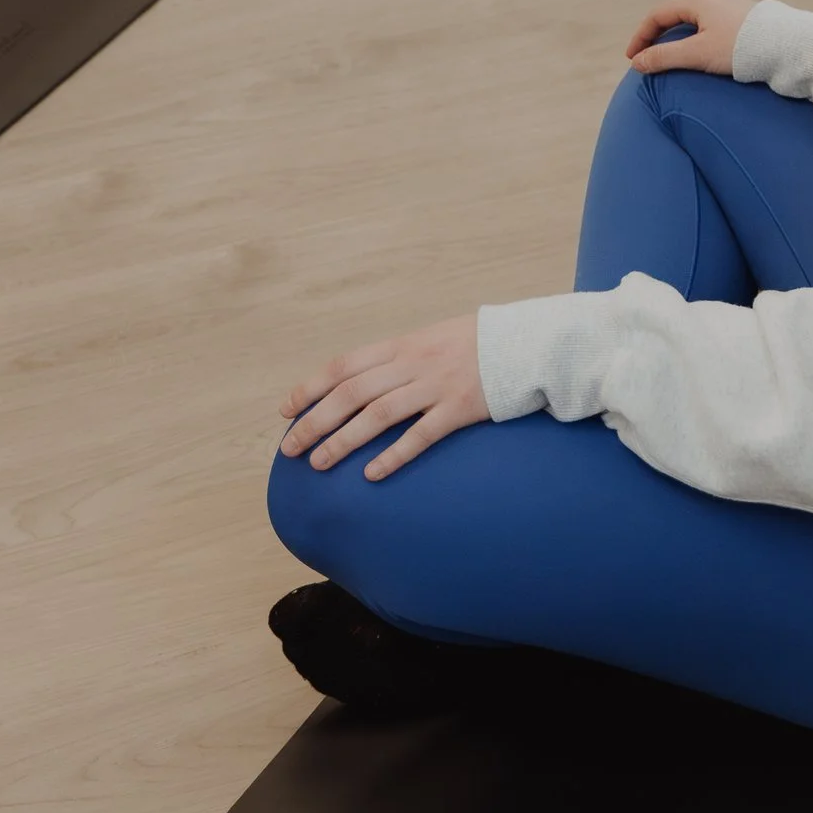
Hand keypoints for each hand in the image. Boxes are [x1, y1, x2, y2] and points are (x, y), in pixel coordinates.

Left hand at [278, 315, 486, 478]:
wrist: (526, 343)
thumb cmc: (475, 344)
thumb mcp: (431, 338)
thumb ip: (398, 358)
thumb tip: (358, 382)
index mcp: (403, 344)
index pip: (344, 365)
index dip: (311, 387)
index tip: (286, 410)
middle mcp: (414, 363)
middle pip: (352, 392)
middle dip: (315, 420)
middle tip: (290, 448)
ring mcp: (436, 386)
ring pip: (378, 414)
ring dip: (344, 440)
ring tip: (319, 463)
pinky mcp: (459, 409)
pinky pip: (421, 435)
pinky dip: (393, 454)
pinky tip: (371, 474)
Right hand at [628, 0, 757, 77]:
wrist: (785, 45)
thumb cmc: (741, 47)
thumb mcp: (697, 53)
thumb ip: (664, 57)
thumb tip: (638, 61)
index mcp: (698, 1)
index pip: (658, 15)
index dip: (641, 36)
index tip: (633, 58)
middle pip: (677, 13)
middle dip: (659, 33)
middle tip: (649, 55)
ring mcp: (731, 5)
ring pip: (696, 17)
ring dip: (679, 34)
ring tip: (674, 54)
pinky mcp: (745, 17)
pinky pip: (713, 23)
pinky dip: (698, 35)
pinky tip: (705, 49)